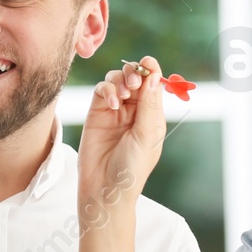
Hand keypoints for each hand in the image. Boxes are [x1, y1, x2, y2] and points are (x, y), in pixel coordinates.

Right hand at [78, 55, 166, 204]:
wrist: (105, 188)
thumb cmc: (131, 168)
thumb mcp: (146, 135)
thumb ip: (149, 105)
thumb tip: (154, 76)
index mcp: (152, 116)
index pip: (153, 85)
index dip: (151, 71)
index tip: (148, 63)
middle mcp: (134, 111)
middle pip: (135, 78)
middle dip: (134, 74)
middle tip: (133, 84)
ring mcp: (114, 111)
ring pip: (117, 80)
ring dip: (120, 80)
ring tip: (121, 95)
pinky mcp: (96, 113)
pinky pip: (101, 90)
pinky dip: (106, 89)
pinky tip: (111, 102)